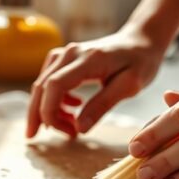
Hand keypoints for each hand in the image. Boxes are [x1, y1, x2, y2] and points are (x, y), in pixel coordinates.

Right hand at [26, 27, 165, 137]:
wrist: (141, 40)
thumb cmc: (141, 62)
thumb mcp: (129, 86)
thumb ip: (103, 105)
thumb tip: (79, 128)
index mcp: (87, 60)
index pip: (55, 85)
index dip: (49, 111)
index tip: (60, 131)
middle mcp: (71, 53)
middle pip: (42, 85)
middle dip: (37, 114)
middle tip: (36, 138)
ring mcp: (66, 53)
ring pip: (43, 84)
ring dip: (47, 109)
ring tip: (69, 127)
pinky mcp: (66, 58)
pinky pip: (50, 80)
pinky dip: (54, 98)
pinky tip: (72, 109)